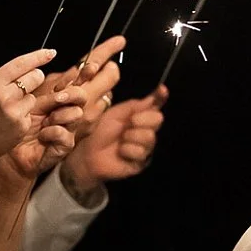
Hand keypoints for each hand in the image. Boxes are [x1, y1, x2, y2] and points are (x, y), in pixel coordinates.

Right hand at [0, 49, 86, 174]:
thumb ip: (1, 80)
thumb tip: (25, 70)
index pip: (21, 64)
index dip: (39, 57)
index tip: (51, 52)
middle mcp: (4, 96)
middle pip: (34, 78)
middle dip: (34, 79)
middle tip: (28, 83)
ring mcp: (14, 112)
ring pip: (32, 98)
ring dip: (25, 101)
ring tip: (7, 111)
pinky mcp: (21, 126)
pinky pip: (29, 115)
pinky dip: (23, 117)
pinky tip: (8, 124)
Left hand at [62, 87, 166, 202]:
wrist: (89, 153)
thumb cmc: (100, 131)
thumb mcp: (116, 113)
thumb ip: (134, 106)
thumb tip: (152, 98)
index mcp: (140, 116)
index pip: (155, 104)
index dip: (160, 96)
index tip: (162, 89)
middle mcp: (146, 130)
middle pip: (158, 119)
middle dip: (143, 119)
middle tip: (131, 122)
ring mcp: (146, 147)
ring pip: (149, 137)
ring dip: (132, 136)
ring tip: (120, 140)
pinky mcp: (142, 162)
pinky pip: (141, 152)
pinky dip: (127, 150)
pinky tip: (120, 152)